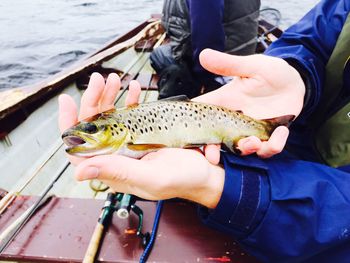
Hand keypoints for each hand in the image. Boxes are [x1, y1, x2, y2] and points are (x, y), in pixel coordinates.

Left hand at [58, 73, 223, 207]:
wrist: (207, 172)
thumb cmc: (183, 179)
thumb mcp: (153, 178)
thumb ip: (120, 173)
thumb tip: (80, 171)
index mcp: (115, 170)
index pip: (80, 151)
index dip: (70, 126)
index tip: (67, 101)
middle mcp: (118, 156)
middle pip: (95, 128)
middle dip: (93, 101)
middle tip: (100, 79)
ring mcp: (130, 143)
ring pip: (110, 118)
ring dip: (110, 97)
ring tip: (115, 78)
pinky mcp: (144, 134)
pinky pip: (130, 115)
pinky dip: (129, 100)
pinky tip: (133, 88)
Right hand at [195, 49, 305, 162]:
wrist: (295, 81)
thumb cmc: (270, 71)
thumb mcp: (250, 66)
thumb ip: (228, 65)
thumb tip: (203, 54)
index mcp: (225, 104)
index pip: (202, 116)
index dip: (192, 128)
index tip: (185, 138)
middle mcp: (235, 121)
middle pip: (217, 141)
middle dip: (212, 152)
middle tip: (212, 157)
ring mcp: (252, 131)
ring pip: (243, 149)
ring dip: (246, 149)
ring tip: (253, 142)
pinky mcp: (270, 136)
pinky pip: (269, 148)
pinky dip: (274, 144)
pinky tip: (281, 131)